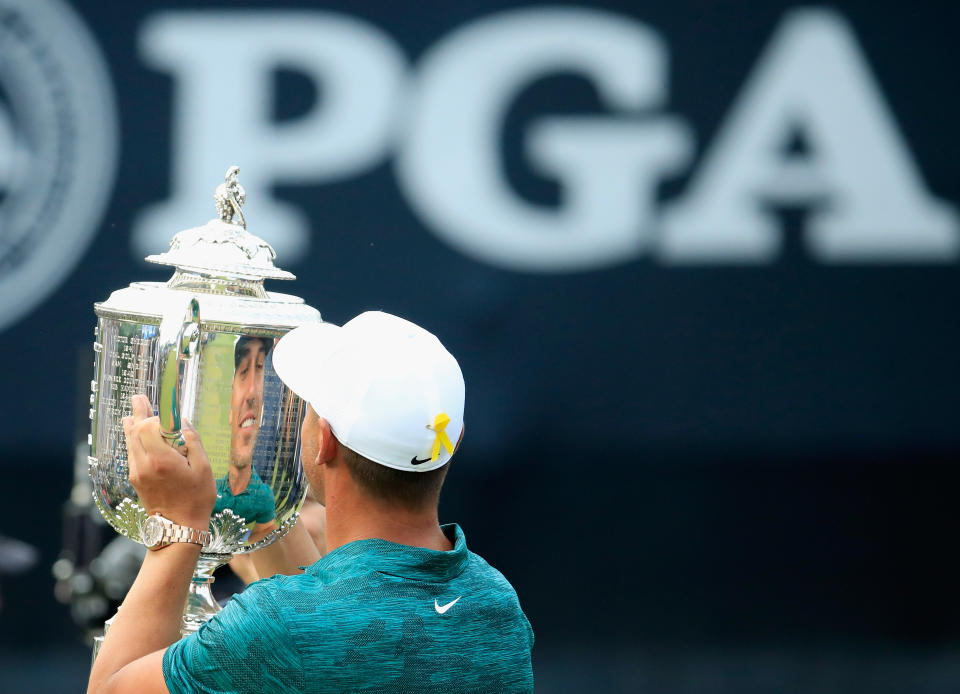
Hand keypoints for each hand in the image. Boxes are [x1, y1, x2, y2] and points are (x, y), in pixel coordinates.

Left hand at [123, 394, 216, 529]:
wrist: (179, 528)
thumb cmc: (196, 498)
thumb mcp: (203, 468)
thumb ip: (193, 442)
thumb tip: (183, 423)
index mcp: (161, 459)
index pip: (147, 426)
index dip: (156, 416)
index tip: (166, 413)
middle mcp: (144, 464)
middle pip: (135, 430)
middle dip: (139, 413)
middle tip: (139, 397)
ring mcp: (137, 473)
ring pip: (130, 441)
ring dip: (133, 425)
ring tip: (133, 409)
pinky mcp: (136, 480)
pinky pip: (131, 453)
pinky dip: (134, 440)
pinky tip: (135, 432)